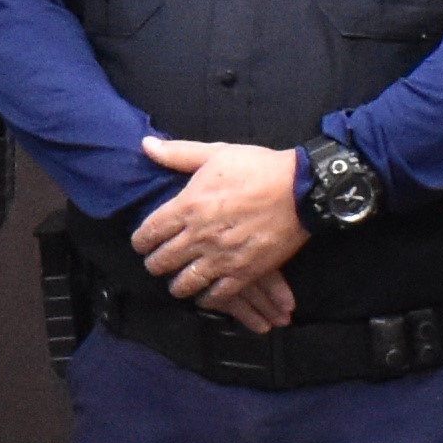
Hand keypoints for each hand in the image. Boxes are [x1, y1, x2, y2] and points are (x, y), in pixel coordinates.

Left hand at [136, 138, 306, 313]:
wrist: (301, 189)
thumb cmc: (258, 167)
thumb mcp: (216, 153)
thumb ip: (178, 153)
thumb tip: (146, 144)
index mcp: (188, 206)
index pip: (149, 232)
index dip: (140, 241)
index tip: (141, 243)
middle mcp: (200, 236)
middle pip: (162, 261)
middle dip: (154, 264)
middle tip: (156, 263)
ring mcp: (222, 257)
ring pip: (185, 283)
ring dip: (177, 284)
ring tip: (177, 282)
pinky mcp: (245, 272)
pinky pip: (217, 295)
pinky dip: (207, 298)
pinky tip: (205, 294)